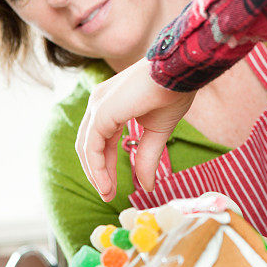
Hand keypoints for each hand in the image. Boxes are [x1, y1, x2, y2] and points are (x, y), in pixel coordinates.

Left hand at [75, 58, 195, 201]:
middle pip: (89, 146)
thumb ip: (147, 157)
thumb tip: (147, 186)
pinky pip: (93, 146)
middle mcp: (99, 103)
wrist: (179, 72)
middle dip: (97, 172)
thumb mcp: (158, 131)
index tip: (112, 188)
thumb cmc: (173, 92)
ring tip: (107, 193)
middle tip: (107, 195)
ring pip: (88, 147)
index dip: (106, 166)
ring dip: (96, 173)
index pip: (101, 141)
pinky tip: (106, 182)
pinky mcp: (102, 111)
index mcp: (110, 104)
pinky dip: (98, 167)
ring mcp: (98, 105)